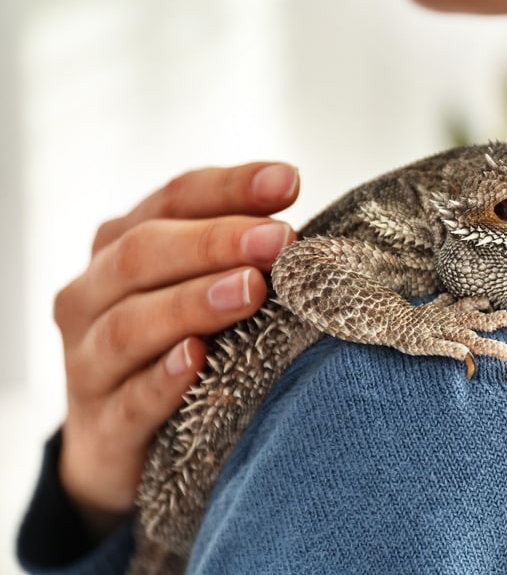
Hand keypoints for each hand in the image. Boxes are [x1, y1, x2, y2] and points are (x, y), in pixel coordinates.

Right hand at [53, 162, 298, 537]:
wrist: (118, 444)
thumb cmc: (174, 345)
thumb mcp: (200, 288)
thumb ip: (239, 255)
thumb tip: (300, 224)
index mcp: (120, 246)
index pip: (174, 199)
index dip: (230, 188)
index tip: (288, 181)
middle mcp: (92, 295)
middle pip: (145, 253)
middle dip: (216, 242)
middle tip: (279, 239)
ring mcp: (88, 362)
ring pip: (132, 324)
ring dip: (194, 302)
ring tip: (250, 289)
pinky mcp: (101, 427)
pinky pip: (130, 400)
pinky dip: (163, 379)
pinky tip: (197, 360)